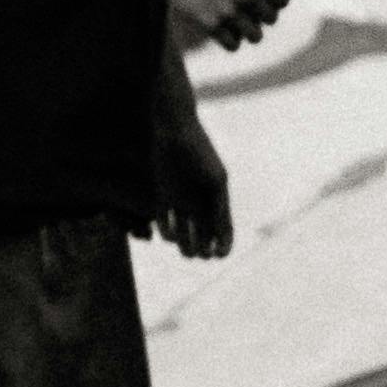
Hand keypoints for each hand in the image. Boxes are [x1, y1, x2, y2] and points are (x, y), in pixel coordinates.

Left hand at [143, 94, 233, 264]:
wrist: (173, 129)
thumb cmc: (199, 151)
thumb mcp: (214, 179)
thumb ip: (219, 206)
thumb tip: (223, 234)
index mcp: (216, 199)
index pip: (223, 230)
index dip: (223, 246)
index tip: (220, 256)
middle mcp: (199, 202)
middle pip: (203, 237)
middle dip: (203, 250)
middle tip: (201, 254)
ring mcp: (181, 200)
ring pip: (184, 233)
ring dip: (185, 245)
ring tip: (186, 247)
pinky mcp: (162, 195)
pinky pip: (164, 221)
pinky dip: (167, 231)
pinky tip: (171, 233)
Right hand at [148, 0, 290, 53]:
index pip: (282, 0)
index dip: (274, 2)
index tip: (265, 2)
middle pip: (271, 19)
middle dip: (261, 16)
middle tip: (248, 12)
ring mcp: (229, 11)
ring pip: (255, 36)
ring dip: (248, 32)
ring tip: (238, 25)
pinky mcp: (211, 25)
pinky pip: (233, 45)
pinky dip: (230, 41)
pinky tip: (223, 32)